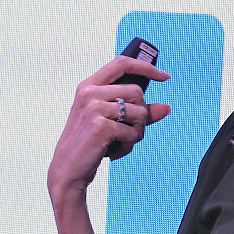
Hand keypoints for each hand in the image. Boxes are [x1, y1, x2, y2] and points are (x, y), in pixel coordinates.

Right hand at [47, 55, 169, 209]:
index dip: (146, 67)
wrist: (67, 170)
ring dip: (137, 132)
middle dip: (141, 115)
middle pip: (136, 92)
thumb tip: (166, 107)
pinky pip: (132, 132)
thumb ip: (137, 112)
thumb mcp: (109, 121)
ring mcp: (94, 108)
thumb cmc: (87, 144)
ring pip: (139, 112)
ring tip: (121, 142)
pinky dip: (128, 145)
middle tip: (129, 131)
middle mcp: (89, 93)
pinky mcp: (101, 126)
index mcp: (88, 86)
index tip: (163, 76)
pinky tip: (114, 151)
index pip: (122, 63)